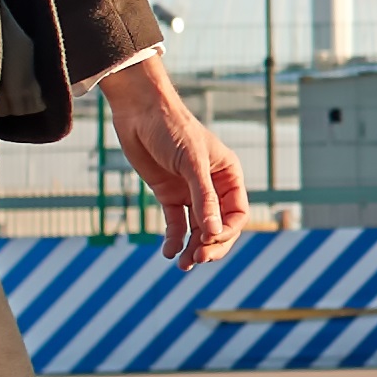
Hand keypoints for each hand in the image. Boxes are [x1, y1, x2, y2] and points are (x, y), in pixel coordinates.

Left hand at [100, 62, 252, 265]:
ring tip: (182, 264)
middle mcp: (212, 186)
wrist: (139, 112)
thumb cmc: (172, 128)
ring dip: (192, 248)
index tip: (208, 241)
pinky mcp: (168, 194)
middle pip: (220, 226)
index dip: (227, 231)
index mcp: (228, 175)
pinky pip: (176, 224)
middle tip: (196, 259)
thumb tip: (214, 233)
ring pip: (198, 229)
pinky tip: (168, 252)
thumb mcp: (192, 163)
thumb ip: (204, 198)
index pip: (237, 213)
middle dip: (210, 245)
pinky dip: (173, 239)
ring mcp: (190, 192)